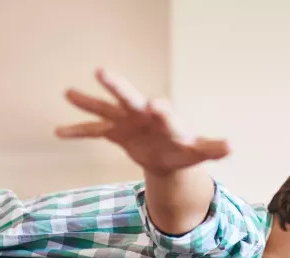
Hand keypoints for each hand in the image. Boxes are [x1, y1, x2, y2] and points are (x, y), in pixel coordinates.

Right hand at [57, 69, 229, 175]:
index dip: (160, 111)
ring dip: (88, 101)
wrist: (168, 154)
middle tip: (102, 71)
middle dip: (118, 87)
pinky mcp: (115, 132)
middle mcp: (143, 114)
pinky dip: (78, 131)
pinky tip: (58, 132)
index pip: (163, 112)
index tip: (155, 106)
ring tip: (67, 93)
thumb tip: (232, 146)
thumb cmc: (184, 149)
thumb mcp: (198, 152)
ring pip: (105, 109)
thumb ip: (212, 148)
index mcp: (165, 119)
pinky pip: (93, 131)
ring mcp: (126, 121)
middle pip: (129, 98)